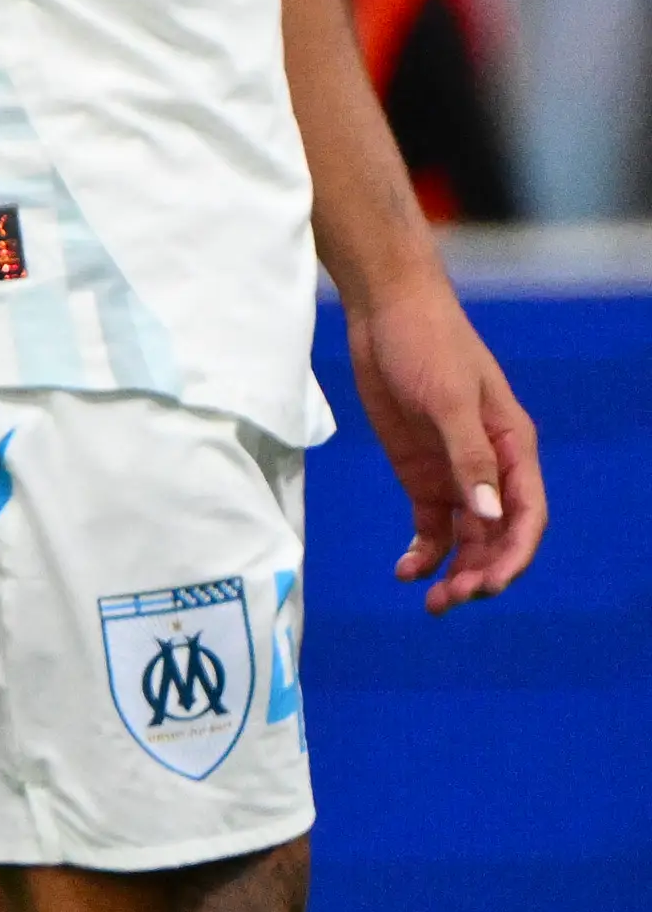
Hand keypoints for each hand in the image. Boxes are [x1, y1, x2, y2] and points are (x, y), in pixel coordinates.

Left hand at [348, 275, 544, 613]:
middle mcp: (490, 468)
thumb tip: (489, 515)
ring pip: (467, 538)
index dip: (514, 555)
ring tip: (432, 602)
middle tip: (451, 600)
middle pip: (498, 536)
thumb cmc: (426, 344)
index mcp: (514, 449)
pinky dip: (423, 551)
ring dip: (455, 571)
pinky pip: (431, 524)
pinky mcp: (420, 471)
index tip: (490, 586)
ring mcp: (454, 472)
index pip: (527, 516)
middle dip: (482, 573)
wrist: (384, 310)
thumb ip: (468, 457)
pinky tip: (406, 570)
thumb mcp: (448, 398)